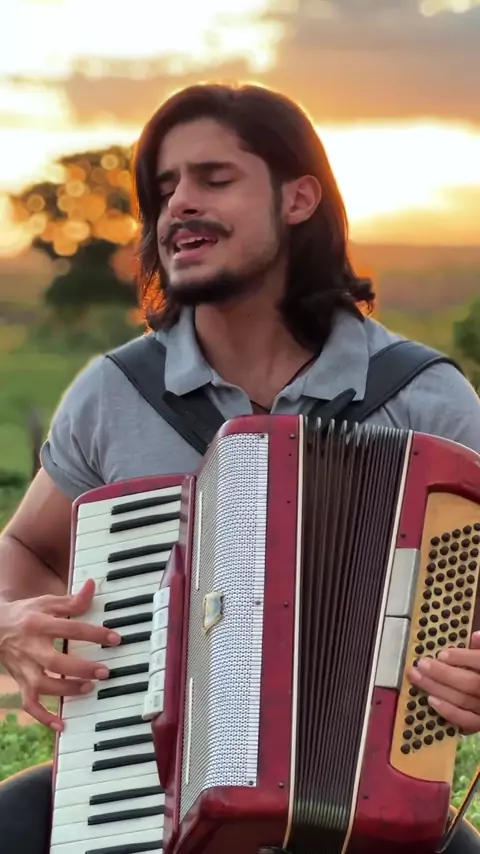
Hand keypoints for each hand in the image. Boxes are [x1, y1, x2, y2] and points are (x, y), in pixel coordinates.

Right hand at [0, 579, 120, 730]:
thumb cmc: (25, 614)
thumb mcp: (46, 602)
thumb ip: (71, 600)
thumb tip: (92, 586)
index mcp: (38, 624)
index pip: (70, 628)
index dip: (94, 633)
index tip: (115, 638)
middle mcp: (30, 648)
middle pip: (55, 661)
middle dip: (80, 668)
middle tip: (105, 672)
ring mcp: (24, 668)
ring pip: (43, 685)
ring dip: (67, 690)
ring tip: (89, 688)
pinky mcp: (21, 683)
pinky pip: (30, 705)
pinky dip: (44, 717)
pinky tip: (62, 724)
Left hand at [407, 633, 479, 733]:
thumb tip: (475, 636)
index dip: (462, 658)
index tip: (442, 654)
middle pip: (469, 683)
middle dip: (443, 673)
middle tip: (421, 664)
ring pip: (462, 700)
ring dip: (437, 688)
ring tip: (417, 678)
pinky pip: (466, 721)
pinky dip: (448, 712)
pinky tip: (431, 700)